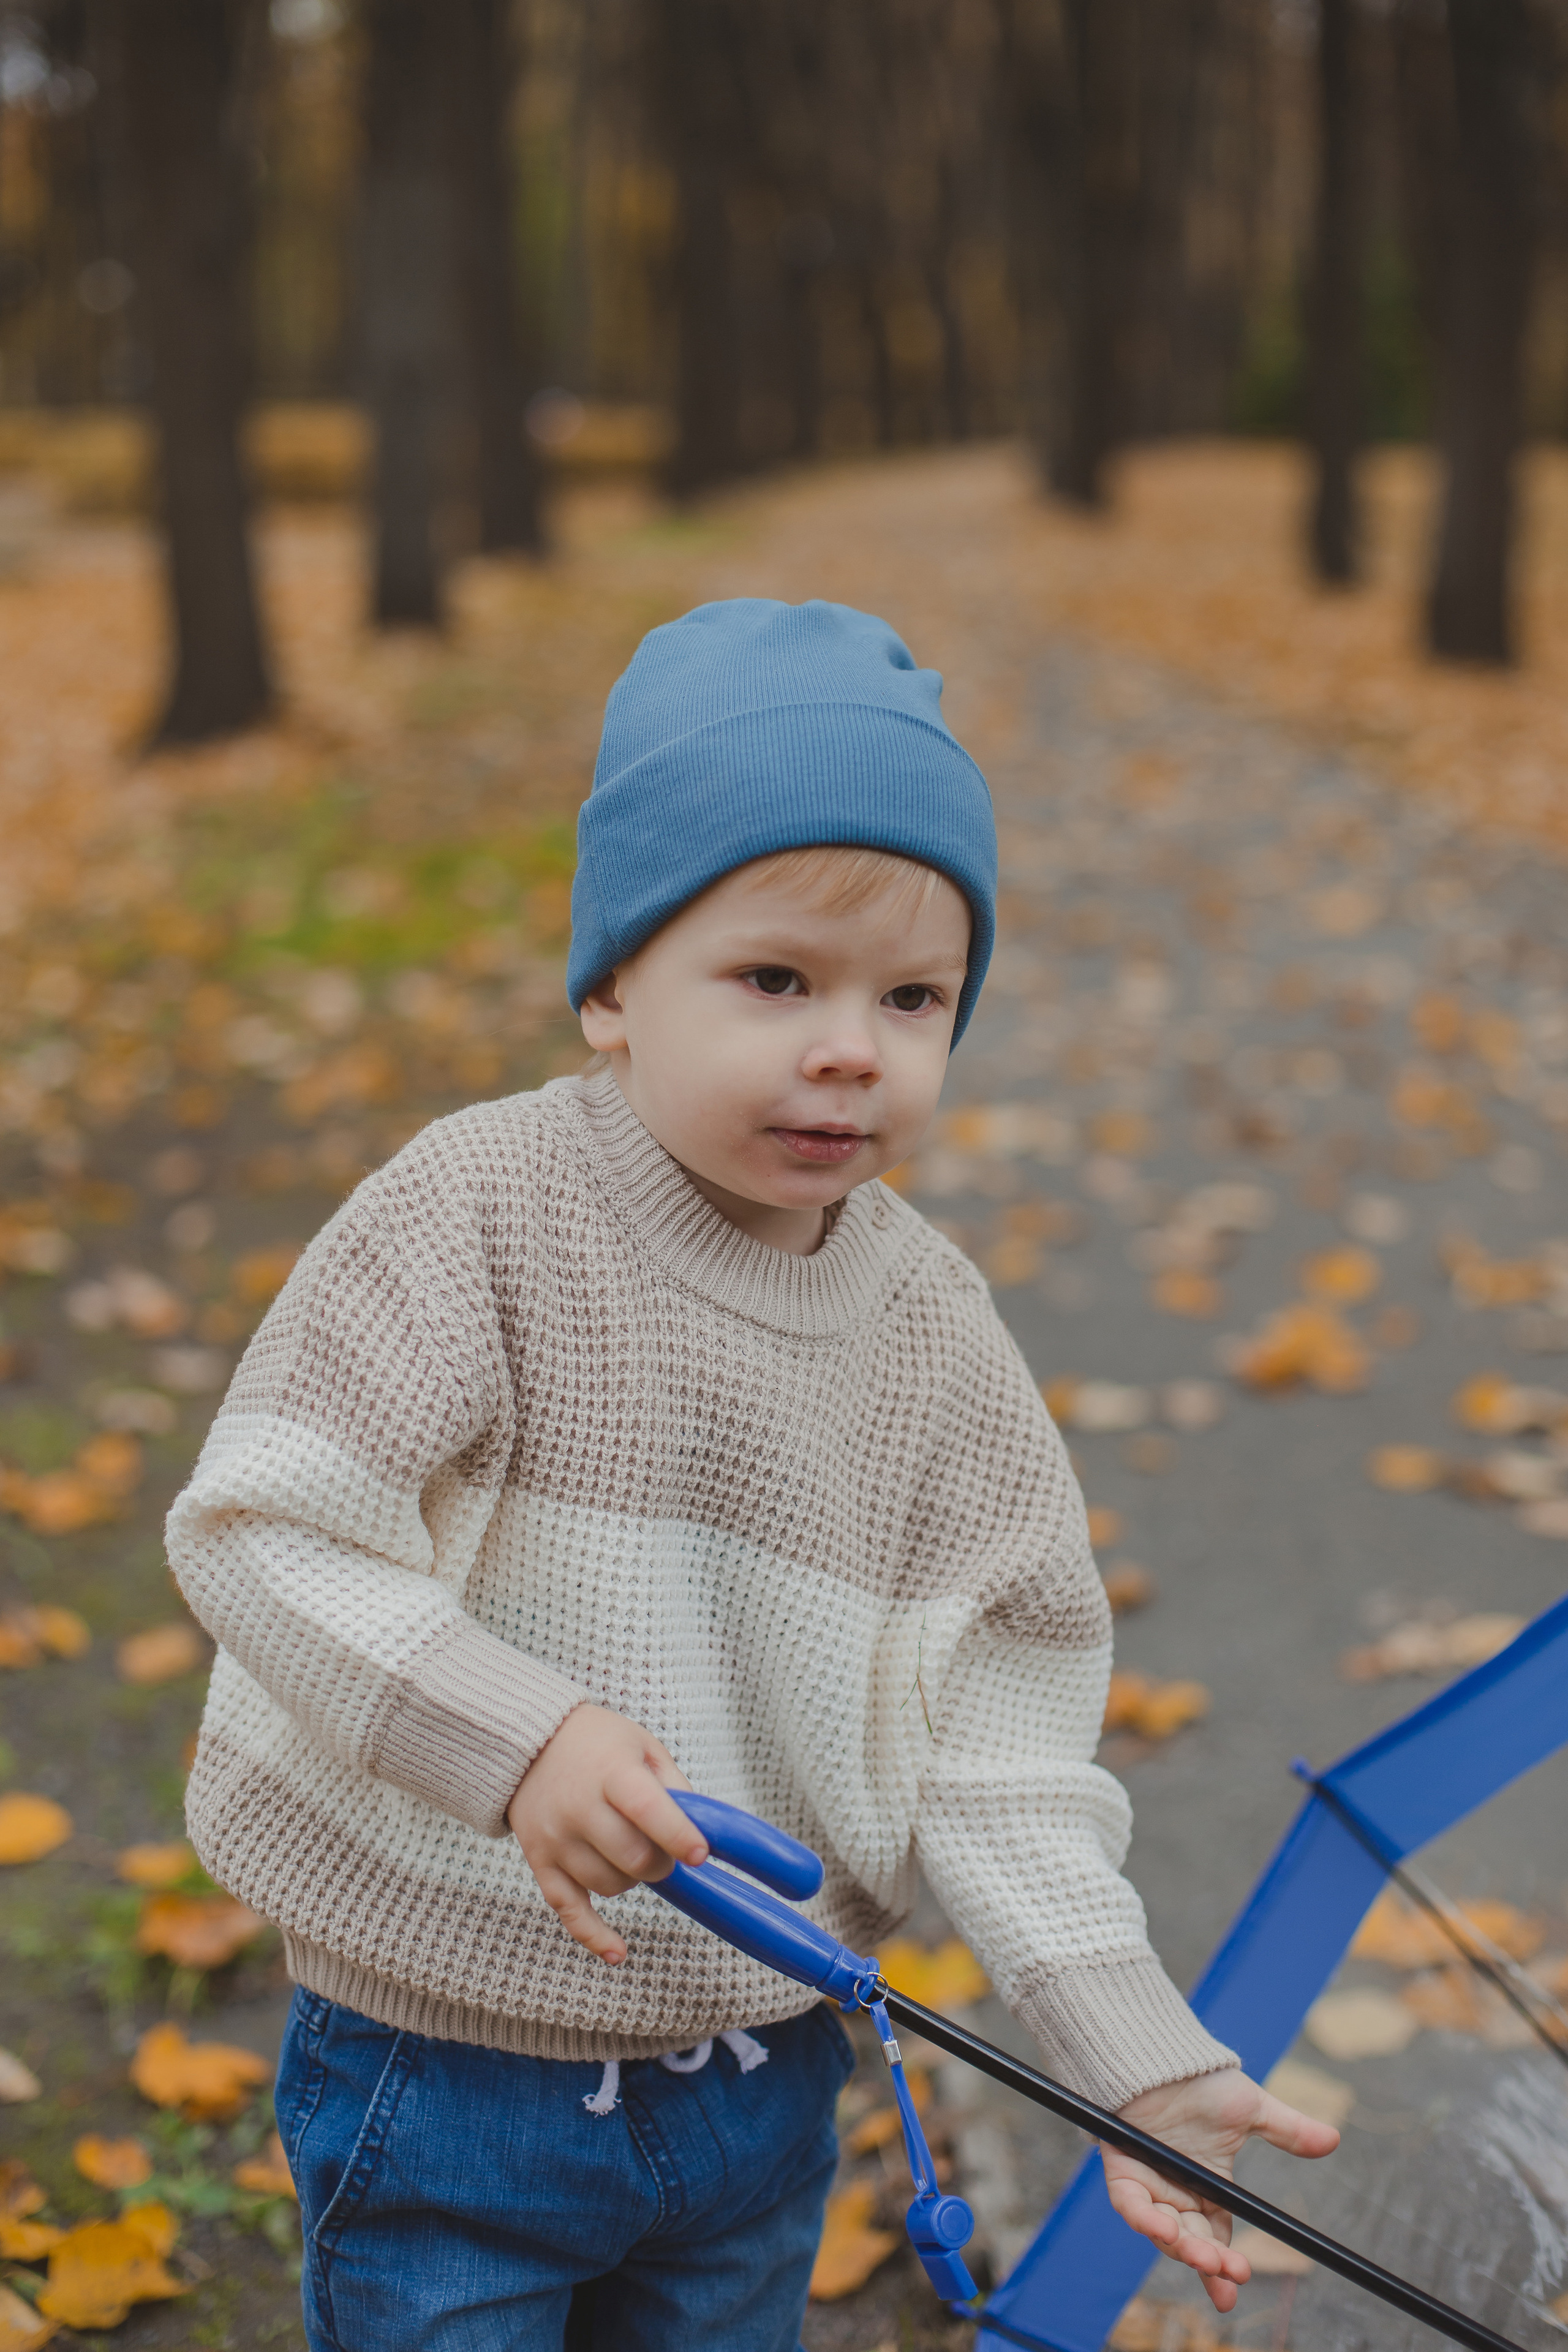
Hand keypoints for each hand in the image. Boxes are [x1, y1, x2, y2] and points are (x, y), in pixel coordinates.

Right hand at [506, 1705, 706, 1963]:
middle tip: (665, 1849)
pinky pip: (568, 1910)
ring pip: (609, 1885)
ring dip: (633, 1879)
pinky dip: (594, 1935)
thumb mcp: (641, 1745)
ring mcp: (555, 1838)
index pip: (647, 1809)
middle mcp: (578, 1807)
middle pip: (632, 1858)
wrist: (527, 1743)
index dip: (677, 1835)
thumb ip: (672, 1784)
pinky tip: (618, 1953)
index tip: (700, 1854)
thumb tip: (700, 1829)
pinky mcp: (540, 1862)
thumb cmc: (597, 1743)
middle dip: (661, 1863)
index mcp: (610, 1772)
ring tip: (630, 1852)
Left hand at [1102, 2069, 1339, 2312]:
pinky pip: (1129, 2203)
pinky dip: (1143, 2218)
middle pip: (1192, 2242)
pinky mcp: (1122, 2170)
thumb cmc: (1203, 2082)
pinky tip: (1162, 2227)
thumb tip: (1332, 2139)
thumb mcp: (1250, 2109)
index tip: (1240, 2282)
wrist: (1163, 2055)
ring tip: (1202, 2257)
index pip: (1217, 2240)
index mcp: (1208, 2191)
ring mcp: (1149, 2185)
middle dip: (1208, 2263)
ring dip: (1180, 2246)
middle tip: (1228, 2274)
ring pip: (1163, 2231)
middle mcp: (1178, 2196)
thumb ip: (1288, 2130)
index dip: (1225, 2266)